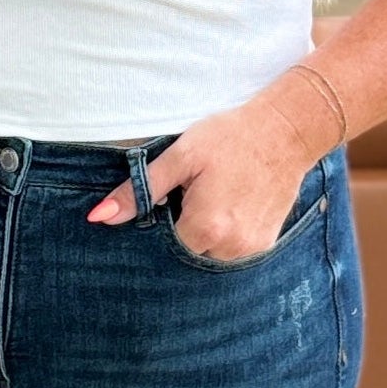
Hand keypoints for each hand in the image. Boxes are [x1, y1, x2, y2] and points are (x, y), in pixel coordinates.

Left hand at [87, 72, 331, 261]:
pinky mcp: (266, 244)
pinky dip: (222, 237)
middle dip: (178, 234)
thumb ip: (140, 190)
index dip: (156, 228)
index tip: (162, 206)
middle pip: (185, 256)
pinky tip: (226, 207)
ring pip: (208, 257)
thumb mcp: (180, 156)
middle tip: (185, 199)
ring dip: (200, 237)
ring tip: (208, 201)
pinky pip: (232, 253)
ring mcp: (251, 249)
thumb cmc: (230, 137)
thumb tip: (100, 217)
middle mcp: (230, 248)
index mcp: (205, 228)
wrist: (287, 130)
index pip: (161, 250)